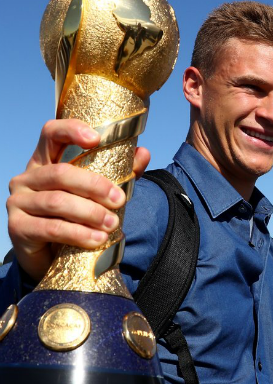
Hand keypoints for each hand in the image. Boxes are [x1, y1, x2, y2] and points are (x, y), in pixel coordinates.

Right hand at [7, 119, 149, 281]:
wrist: (51, 254)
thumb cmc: (77, 215)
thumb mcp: (99, 192)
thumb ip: (121, 172)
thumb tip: (143, 153)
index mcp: (46, 160)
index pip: (51, 133)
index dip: (71, 130)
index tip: (96, 139)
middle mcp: (27, 177)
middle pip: (61, 173)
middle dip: (95, 186)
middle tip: (120, 200)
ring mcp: (18, 201)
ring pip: (57, 202)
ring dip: (90, 213)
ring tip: (113, 224)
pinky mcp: (17, 227)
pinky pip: (51, 228)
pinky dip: (79, 234)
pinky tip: (98, 239)